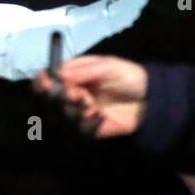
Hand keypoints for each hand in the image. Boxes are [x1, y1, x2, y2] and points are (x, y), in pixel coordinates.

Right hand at [32, 55, 146, 138]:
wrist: (151, 100)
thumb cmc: (129, 77)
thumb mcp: (108, 66)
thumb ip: (84, 70)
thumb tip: (58, 73)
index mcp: (74, 75)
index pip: (49, 78)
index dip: (42, 80)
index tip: (43, 80)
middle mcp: (74, 93)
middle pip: (50, 98)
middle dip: (55, 95)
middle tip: (69, 92)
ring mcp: (81, 112)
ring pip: (64, 114)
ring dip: (72, 108)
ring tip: (88, 103)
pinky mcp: (91, 128)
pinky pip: (81, 129)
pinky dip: (88, 123)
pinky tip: (100, 116)